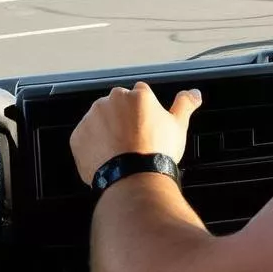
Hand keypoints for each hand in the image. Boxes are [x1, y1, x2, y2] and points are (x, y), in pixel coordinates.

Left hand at [70, 81, 201, 184]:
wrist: (133, 178)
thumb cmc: (156, 152)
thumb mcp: (178, 126)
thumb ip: (185, 104)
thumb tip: (194, 93)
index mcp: (136, 95)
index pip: (140, 95)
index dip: (145, 111)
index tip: (147, 125)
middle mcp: (112, 101)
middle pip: (118, 106)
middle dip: (124, 118)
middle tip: (135, 139)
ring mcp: (92, 118)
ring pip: (100, 120)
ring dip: (107, 130)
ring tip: (120, 150)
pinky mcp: (78, 136)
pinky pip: (86, 137)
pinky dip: (94, 145)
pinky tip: (108, 157)